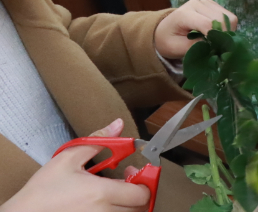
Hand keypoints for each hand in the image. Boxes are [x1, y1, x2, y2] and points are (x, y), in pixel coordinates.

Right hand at [0, 119, 149, 211]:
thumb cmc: (42, 191)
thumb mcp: (68, 158)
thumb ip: (98, 140)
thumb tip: (118, 125)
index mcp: (101, 194)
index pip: (141, 194)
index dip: (143, 182)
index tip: (132, 172)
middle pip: (139, 209)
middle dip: (138, 194)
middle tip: (126, 183)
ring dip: (127, 206)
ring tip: (115, 194)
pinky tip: (103, 204)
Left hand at [154, 0, 238, 59]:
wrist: (163, 30)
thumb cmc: (168, 41)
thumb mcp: (176, 48)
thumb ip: (195, 46)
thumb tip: (215, 45)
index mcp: (185, 14)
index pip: (208, 24)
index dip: (216, 38)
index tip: (217, 50)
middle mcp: (197, 4)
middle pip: (221, 19)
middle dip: (223, 35)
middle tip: (219, 48)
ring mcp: (206, 3)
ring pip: (228, 16)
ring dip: (227, 31)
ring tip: (218, 41)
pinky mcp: (213, 5)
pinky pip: (228, 15)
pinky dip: (227, 27)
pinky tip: (218, 34)